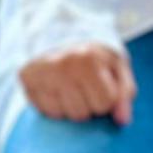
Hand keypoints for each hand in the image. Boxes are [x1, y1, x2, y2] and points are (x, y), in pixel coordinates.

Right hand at [20, 41, 134, 125]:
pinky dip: (54, 106)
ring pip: (64, 115)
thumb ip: (125, 93)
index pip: (105, 103)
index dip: (107, 98)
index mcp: (88, 59)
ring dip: (71, 107)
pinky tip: (57, 89)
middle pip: (82, 114)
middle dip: (88, 104)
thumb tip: (122, 121)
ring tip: (71, 86)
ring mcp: (41, 74)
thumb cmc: (94, 55)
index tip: (102, 83)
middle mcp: (62, 66)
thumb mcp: (117, 66)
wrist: (61, 32)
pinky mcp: (26, 80)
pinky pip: (46, 112)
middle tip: (85, 84)